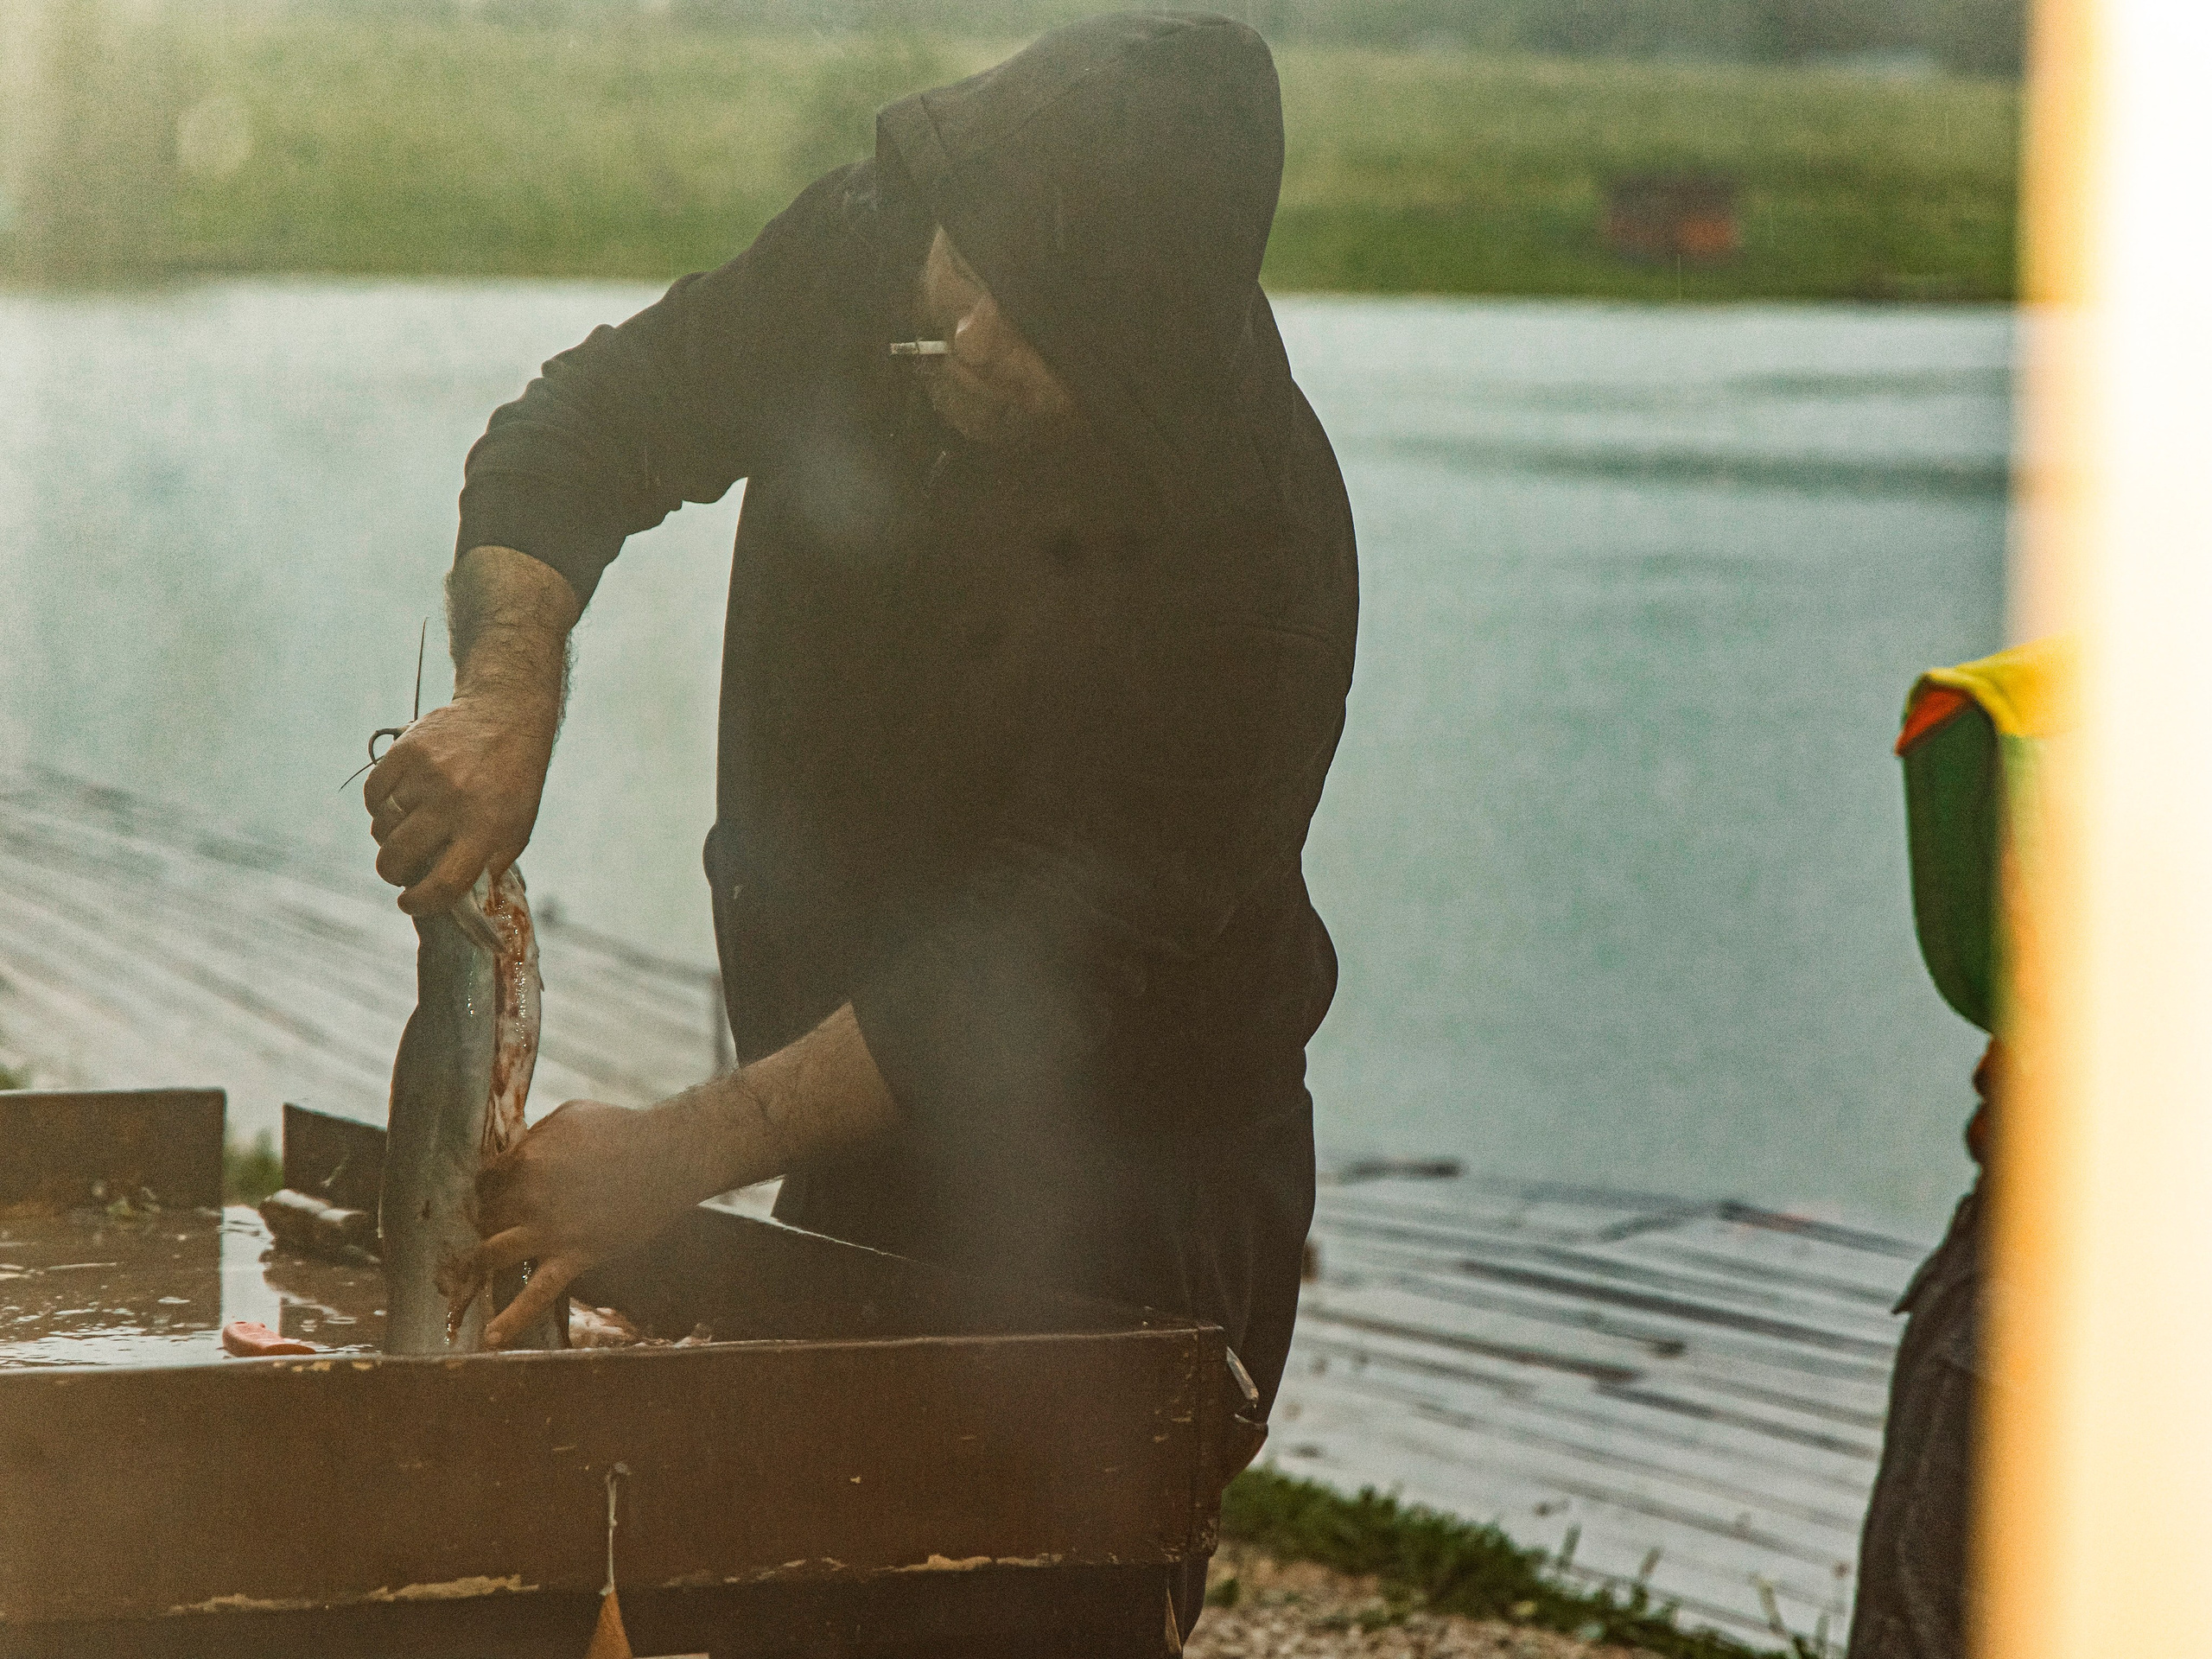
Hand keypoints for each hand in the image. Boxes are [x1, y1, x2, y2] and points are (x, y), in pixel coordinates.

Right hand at [364, 691, 555, 914]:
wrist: (506, 717)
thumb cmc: (512, 783)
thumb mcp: (516, 829)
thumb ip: (487, 866)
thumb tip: (454, 904)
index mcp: (488, 828)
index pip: (444, 883)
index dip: (420, 902)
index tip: (409, 903)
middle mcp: (455, 802)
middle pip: (400, 856)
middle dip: (392, 873)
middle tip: (397, 872)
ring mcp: (428, 775)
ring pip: (382, 826)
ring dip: (387, 837)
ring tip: (405, 830)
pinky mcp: (407, 751)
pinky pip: (374, 794)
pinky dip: (378, 806)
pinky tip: (395, 804)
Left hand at [467, 1098, 719, 1348]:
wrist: (672, 1155)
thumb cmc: (623, 1129)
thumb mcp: (569, 1116)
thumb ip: (535, 1137)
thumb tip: (511, 1153)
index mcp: (526, 1157)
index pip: (487, 1181)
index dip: (492, 1189)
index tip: (499, 1195)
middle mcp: (530, 1194)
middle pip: (489, 1216)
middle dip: (492, 1221)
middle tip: (506, 1224)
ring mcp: (551, 1229)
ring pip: (494, 1253)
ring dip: (484, 1260)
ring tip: (480, 1270)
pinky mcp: (576, 1255)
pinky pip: (537, 1293)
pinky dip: (513, 1318)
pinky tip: (491, 1339)